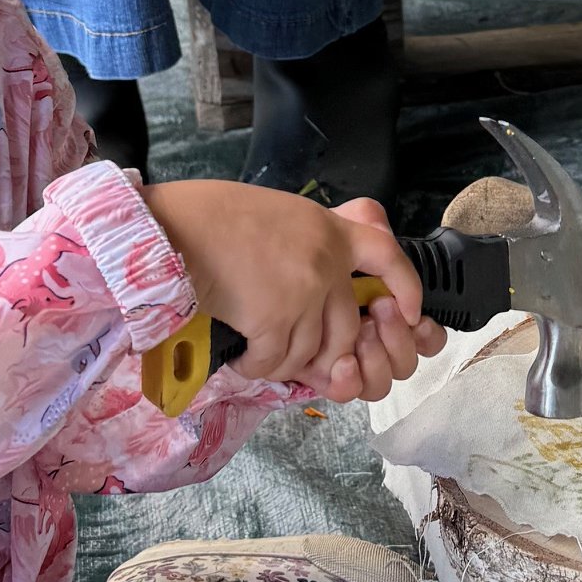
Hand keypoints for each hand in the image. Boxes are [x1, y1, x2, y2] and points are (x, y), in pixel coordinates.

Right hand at [142, 180, 444, 403]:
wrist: (174, 226)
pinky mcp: (274, 320)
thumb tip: (316, 282)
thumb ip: (309, 243)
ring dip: (284, 362)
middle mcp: (325, 262)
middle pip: (346, 327)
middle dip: (324, 352)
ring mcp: (303, 292)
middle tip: (291, 351)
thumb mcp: (279, 214)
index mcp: (329, 229)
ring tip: (257, 354)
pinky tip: (242, 358)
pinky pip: (277, 361)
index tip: (407, 313)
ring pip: (311, 351)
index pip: (388, 256)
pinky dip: (259, 367)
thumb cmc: (212, 216)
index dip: (405, 287)